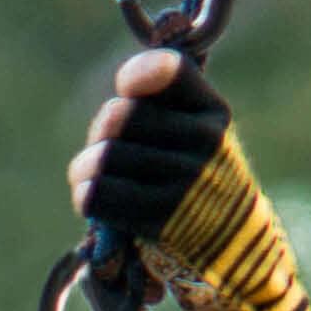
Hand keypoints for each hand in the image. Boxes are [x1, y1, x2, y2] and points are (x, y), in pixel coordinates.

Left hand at [68, 46, 228, 258]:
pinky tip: (90, 192)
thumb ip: (160, 95)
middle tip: (106, 140)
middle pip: (120, 116)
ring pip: (103, 158)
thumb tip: (128, 84)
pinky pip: (97, 196)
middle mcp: (205, 144)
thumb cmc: (192, 170)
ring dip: (86, 165)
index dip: (136, 75)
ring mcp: (185, 184)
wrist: (226, 238)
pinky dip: (85, 192)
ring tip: (92, 171)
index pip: (170, 72)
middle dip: (103, 128)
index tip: (126, 86)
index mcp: (211, 111)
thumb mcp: (192, 125)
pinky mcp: (160, 222)